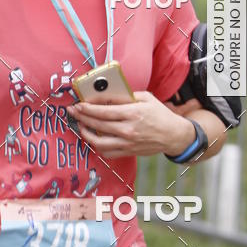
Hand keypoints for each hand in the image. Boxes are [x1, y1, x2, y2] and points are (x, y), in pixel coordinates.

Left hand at [70, 91, 196, 158]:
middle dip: (82, 117)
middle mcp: (128, 130)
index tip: (79, 104)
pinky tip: (93, 138)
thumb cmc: (160, 115)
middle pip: (98, 125)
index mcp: (133, 113)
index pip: (104, 111)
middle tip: (73, 111)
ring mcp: (127, 143)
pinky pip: (107, 152)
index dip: (88, 108)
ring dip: (86, 133)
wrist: (173, 135)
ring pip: (99, 142)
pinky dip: (97, 146)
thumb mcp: (146, 98)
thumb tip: (107, 94)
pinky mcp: (128, 152)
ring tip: (81, 125)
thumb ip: (126, 96)